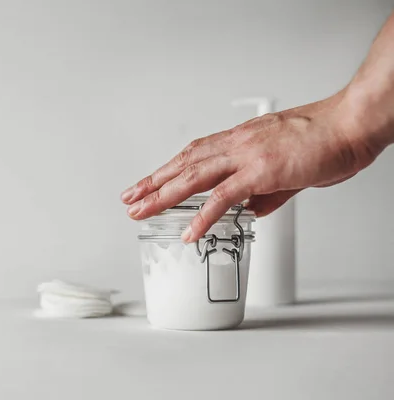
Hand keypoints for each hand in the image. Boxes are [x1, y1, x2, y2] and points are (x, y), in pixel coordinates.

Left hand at [120, 90, 385, 242]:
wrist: (349, 125)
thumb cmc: (323, 140)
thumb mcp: (286, 171)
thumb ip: (264, 193)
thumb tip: (249, 211)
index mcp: (240, 141)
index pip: (193, 155)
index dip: (167, 169)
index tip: (148, 182)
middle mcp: (236, 144)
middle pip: (184, 164)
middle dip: (153, 183)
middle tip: (130, 198)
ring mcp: (246, 156)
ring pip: (193, 177)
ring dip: (163, 195)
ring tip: (141, 211)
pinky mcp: (260, 171)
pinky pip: (223, 197)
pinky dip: (202, 216)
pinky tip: (189, 231)